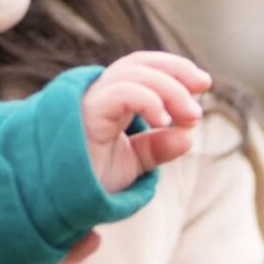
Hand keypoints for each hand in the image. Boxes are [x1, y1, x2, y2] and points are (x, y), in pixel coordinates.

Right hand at [80, 50, 210, 191]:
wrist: (60, 201)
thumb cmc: (87, 181)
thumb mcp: (131, 164)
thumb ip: (156, 149)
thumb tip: (188, 138)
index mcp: (110, 100)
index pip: (142, 68)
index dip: (174, 69)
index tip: (203, 85)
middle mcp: (98, 95)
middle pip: (139, 63)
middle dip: (176, 69)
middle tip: (204, 86)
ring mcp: (90, 102)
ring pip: (133, 74)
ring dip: (170, 90)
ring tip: (191, 116)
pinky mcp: (87, 113)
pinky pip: (122, 92)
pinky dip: (149, 100)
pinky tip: (165, 121)